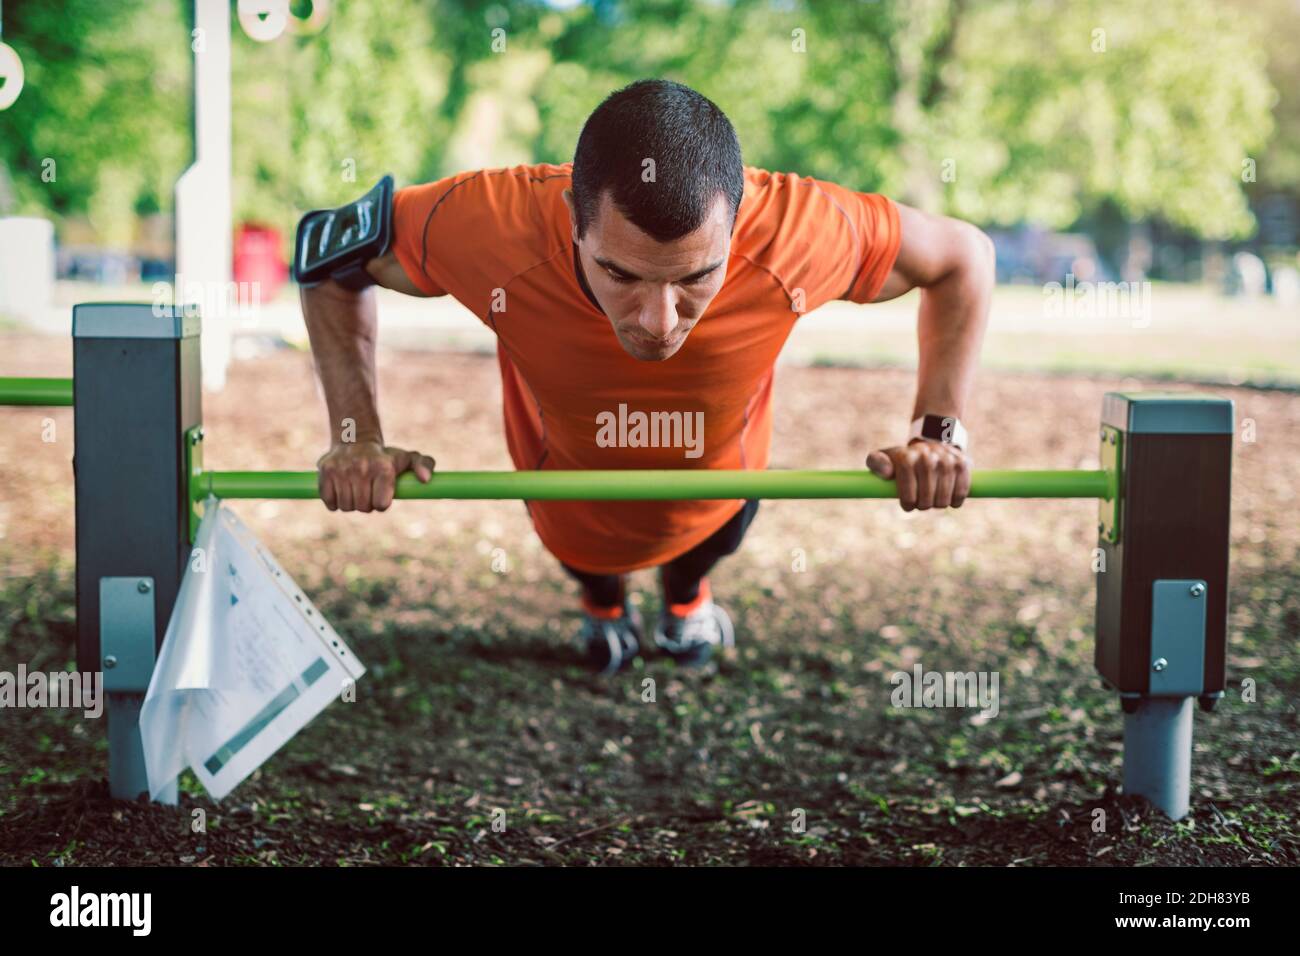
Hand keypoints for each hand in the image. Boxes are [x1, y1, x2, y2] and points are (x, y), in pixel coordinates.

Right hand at [316, 440, 434, 512]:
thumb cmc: (386, 456)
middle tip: (367, 491)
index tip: (381, 494)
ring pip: (346, 506)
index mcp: (383, 468)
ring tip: (355, 489)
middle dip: (366, 504)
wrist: (355, 438)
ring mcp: (342, 469)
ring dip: (350, 503)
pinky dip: (334, 501)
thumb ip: (425, 465)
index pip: (381, 505)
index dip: (381, 503)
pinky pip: (329, 501)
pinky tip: (341, 490)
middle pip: (363, 508)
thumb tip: (424, 479)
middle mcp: (362, 467)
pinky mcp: (325, 471)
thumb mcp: (409, 458)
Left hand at [865, 439, 970, 510]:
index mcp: (906, 458)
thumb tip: (887, 472)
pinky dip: (955, 501)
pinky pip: (961, 493)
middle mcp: (927, 457)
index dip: (908, 503)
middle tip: (921, 500)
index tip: (908, 505)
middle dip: (923, 505)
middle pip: (926, 500)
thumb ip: (876, 462)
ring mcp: (946, 460)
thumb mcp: (884, 457)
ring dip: (938, 504)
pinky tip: (949, 498)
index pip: (908, 494)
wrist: (930, 442)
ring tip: (933, 497)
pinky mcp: (962, 464)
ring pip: (943, 499)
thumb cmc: (903, 458)